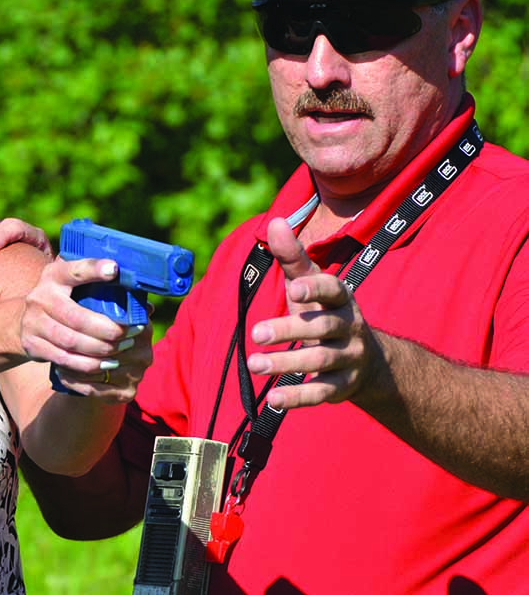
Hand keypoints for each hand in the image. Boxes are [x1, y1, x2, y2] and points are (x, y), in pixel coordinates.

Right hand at [20, 257, 152, 402]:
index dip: (93, 270)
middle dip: (107, 328)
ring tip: (121, 349)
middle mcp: (39, 296)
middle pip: (76, 316)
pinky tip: (104, 365)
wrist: (28, 321)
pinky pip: (63, 358)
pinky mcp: (31, 344)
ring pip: (71, 340)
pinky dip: (87, 364)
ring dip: (100, 349)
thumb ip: (103, 291)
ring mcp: (32, 321)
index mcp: (54, 275)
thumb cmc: (66, 300)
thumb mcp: (76, 287)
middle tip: (130, 334)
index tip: (115, 269)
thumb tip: (145, 307)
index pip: (74, 270)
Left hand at [246, 218, 381, 409]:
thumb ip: (292, 258)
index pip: (332, 289)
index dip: (314, 288)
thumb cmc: (324, 313)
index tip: (292, 288)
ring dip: (286, 363)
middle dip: (288, 330)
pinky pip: (322, 392)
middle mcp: (349, 326)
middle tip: (255, 333)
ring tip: (254, 364)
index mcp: (341, 298)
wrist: (367, 361)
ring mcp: (349, 357)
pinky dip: (298, 396)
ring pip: (319, 360)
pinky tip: (273, 399)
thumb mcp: (309, 286)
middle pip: (320, 327)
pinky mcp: (344, 386)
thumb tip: (275, 222)